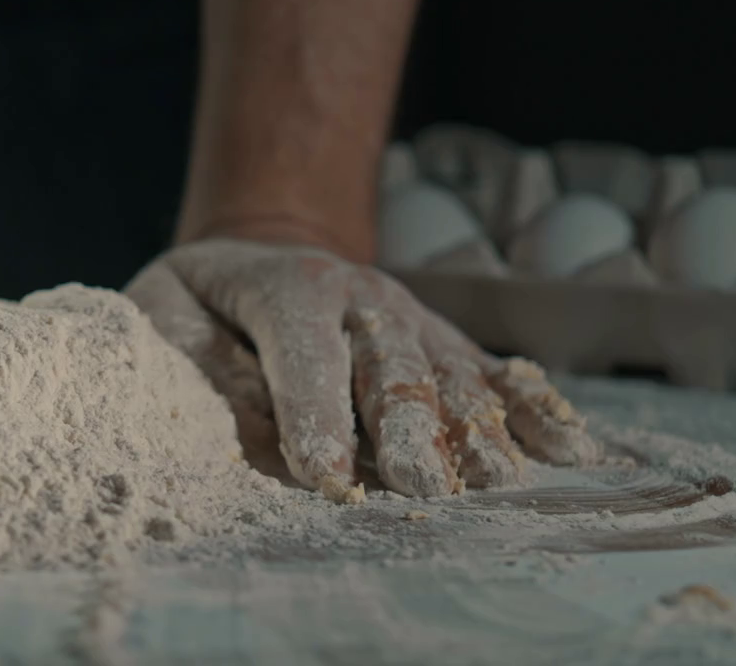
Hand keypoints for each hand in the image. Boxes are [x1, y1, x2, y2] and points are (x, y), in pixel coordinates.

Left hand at [128, 237, 598, 500]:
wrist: (255, 250)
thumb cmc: (199, 301)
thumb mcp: (164, 315)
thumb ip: (202, 370)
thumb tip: (248, 438)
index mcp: (287, 286)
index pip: (304, 352)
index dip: (313, 413)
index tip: (324, 476)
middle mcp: (361, 297)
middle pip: (390, 366)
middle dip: (405, 427)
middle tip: (421, 485)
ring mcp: (412, 319)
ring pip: (449, 375)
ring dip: (474, 429)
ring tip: (497, 480)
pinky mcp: (444, 344)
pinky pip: (494, 376)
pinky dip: (534, 408)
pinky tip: (571, 447)